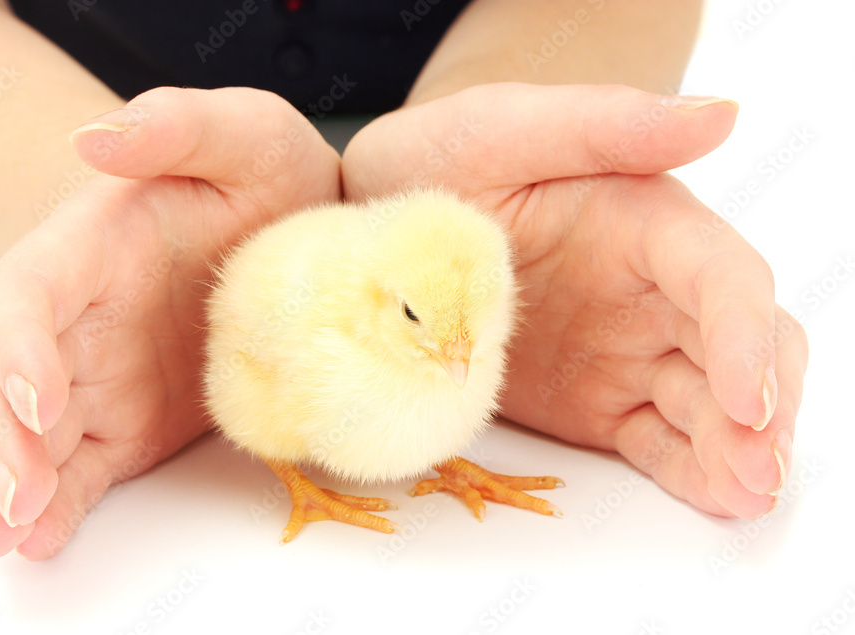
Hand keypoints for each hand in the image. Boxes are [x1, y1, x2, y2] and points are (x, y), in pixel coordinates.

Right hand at [0, 87, 340, 557]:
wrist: (302, 230)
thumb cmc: (268, 175)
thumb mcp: (246, 132)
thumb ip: (176, 125)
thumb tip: (95, 139)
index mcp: (90, 246)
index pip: (27, 295)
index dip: (20, 347)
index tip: (44, 397)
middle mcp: (78, 318)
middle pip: (8, 380)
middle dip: (5, 440)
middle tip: (17, 499)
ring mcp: (97, 376)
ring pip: (31, 437)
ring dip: (14, 487)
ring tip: (12, 539)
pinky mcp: (126, 423)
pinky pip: (79, 469)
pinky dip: (58, 506)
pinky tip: (41, 542)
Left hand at [342, 83, 807, 518]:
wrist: (379, 223)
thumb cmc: (443, 159)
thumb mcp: (504, 128)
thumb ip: (606, 123)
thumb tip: (720, 115)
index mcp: (646, 222)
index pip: (722, 278)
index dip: (746, 338)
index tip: (750, 400)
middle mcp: (652, 291)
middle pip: (742, 349)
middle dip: (764, 410)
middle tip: (760, 473)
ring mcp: (627, 351)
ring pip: (711, 405)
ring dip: (737, 452)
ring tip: (745, 500)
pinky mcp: (596, 400)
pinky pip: (657, 440)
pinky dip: (691, 472)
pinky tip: (717, 501)